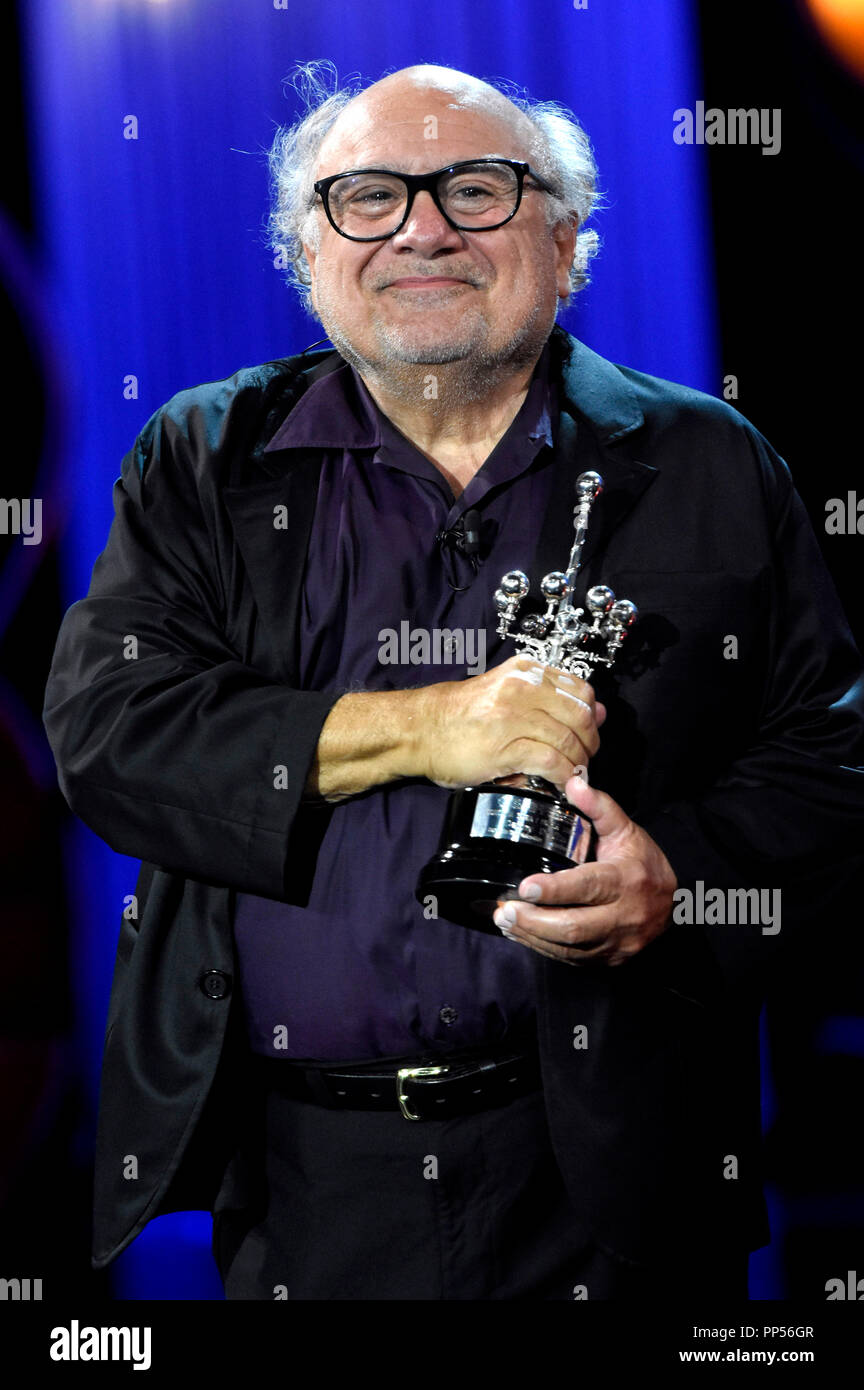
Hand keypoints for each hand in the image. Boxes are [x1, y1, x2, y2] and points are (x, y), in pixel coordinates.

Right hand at [415, 655, 605, 793]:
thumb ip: (549, 700)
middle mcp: (523, 688)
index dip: (591, 717)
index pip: (581, 690)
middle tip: (583, 759)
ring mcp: (514, 716)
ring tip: (572, 774)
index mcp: (525, 672)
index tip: (588, 734)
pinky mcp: (506, 746)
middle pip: (581, 716)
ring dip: (577, 763)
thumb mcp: (507, 694)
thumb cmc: (461, 716)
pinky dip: (563, 775)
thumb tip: (598, 712)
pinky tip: (560, 783)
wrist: (421, 730)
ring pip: (570, 739)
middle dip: (589, 743)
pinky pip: (551, 761)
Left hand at [492, 775, 676, 965]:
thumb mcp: (626, 830)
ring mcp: (617, 944)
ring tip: (505, 921)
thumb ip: (599, 806)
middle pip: (573, 927)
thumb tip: (573, 783)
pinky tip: (522, 934)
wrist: (676, 904)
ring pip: (569, 948)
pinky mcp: (609, 960)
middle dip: (534, 921)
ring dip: (532, 936)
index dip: (554, 890)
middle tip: (505, 910)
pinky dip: (542, 948)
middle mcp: (624, 917)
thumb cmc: (643, 863)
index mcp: (626, 881)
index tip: (525, 887)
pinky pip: (571, 959)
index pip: (588, 887)